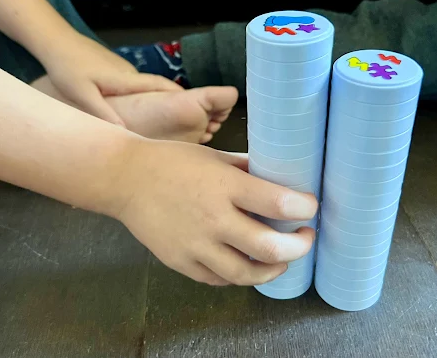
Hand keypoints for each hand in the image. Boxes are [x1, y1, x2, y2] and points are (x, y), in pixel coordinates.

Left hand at [42, 32, 182, 125]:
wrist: (56, 41)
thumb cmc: (68, 68)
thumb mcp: (83, 94)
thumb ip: (104, 113)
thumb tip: (125, 132)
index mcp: (125, 80)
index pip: (160, 87)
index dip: (178, 98)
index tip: (195, 109)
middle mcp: (129, 73)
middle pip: (156, 89)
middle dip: (170, 103)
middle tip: (181, 121)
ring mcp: (122, 69)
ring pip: (143, 88)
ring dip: (153, 101)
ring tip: (160, 121)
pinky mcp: (113, 68)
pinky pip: (132, 85)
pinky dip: (139, 97)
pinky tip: (135, 109)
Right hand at [113, 139, 317, 285]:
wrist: (127, 179)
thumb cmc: (173, 162)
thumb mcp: (216, 157)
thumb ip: (248, 171)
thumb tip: (280, 181)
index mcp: (224, 186)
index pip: (279, 203)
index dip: (305, 208)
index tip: (310, 207)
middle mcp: (213, 219)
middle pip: (270, 248)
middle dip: (299, 247)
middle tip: (305, 237)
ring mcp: (196, 245)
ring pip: (247, 273)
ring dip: (274, 269)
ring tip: (282, 259)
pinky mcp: (181, 262)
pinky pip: (220, 279)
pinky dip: (240, 275)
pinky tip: (247, 263)